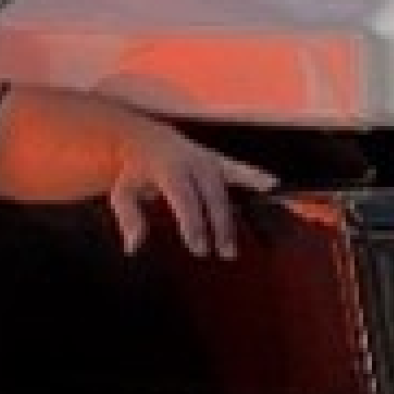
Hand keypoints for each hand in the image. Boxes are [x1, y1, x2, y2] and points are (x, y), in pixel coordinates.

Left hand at [101, 107, 275, 260]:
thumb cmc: (136, 172)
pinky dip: (255, 177)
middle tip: (220, 253)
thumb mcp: (123, 192)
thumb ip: (128, 217)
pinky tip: (271, 186)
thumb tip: (133, 247)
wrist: (151, 140)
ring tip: (231, 248)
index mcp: (169, 168)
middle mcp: (193, 162)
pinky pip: (240, 170)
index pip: (185, 199)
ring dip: (229, 221)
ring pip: (225, 192)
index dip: (193, 223)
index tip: (198, 248)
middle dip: (217, 226)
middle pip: (211, 198)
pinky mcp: (221, 162)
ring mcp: (209, 161)